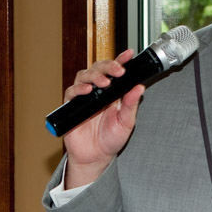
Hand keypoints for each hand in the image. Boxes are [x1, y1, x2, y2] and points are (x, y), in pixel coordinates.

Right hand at [61, 50, 145, 188]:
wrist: (95, 157)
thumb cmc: (110, 139)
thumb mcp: (126, 123)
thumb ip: (130, 105)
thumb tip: (139, 88)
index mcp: (112, 93)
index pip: (116, 71)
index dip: (121, 60)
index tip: (128, 54)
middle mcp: (98, 91)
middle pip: (99, 68)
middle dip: (108, 66)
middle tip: (118, 71)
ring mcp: (84, 97)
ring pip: (84, 75)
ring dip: (94, 76)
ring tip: (103, 83)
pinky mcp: (72, 105)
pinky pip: (72, 92)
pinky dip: (78, 89)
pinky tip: (87, 91)